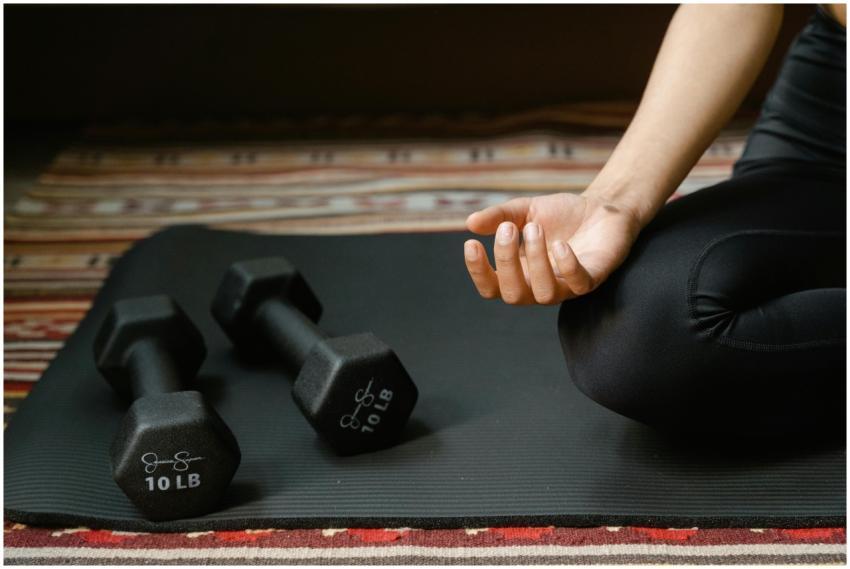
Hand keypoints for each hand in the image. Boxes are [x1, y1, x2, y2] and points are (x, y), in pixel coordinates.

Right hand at [463, 192, 642, 304]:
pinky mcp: (593, 278)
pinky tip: (560, 243)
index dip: (478, 272)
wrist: (601, 207)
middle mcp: (540, 286)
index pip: (491, 288)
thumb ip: (498, 216)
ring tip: (535, 227)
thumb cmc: (561, 215)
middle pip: (513, 295)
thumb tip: (470, 223)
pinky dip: (567, 265)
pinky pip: (578, 284)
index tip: (472, 244)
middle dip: (506, 262)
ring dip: (536, 260)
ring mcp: (567, 286)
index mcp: (520, 274)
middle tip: (509, 228)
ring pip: (544, 294)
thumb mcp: (524, 210)